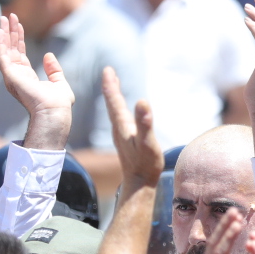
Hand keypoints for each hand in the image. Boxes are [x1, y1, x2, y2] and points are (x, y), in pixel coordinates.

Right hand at [0, 13, 73, 134]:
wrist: (55, 112)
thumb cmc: (59, 103)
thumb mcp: (59, 82)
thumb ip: (54, 69)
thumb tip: (48, 55)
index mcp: (27, 77)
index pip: (20, 54)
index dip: (19, 38)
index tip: (19, 24)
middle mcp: (17, 76)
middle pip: (11, 49)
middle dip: (10, 32)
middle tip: (9, 16)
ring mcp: (12, 76)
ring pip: (5, 49)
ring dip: (4, 33)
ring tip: (4, 17)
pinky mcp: (10, 75)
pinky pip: (2, 55)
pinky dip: (1, 42)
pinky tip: (0, 29)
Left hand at [102, 67, 163, 192]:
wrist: (139, 184)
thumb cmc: (145, 163)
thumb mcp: (147, 141)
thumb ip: (144, 122)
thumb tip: (142, 101)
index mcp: (122, 125)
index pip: (114, 100)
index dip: (111, 84)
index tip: (107, 69)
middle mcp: (118, 128)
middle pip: (112, 103)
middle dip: (110, 87)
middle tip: (108, 72)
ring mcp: (120, 135)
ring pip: (114, 111)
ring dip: (114, 97)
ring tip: (114, 86)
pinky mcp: (125, 141)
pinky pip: (119, 119)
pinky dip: (119, 108)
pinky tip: (122, 111)